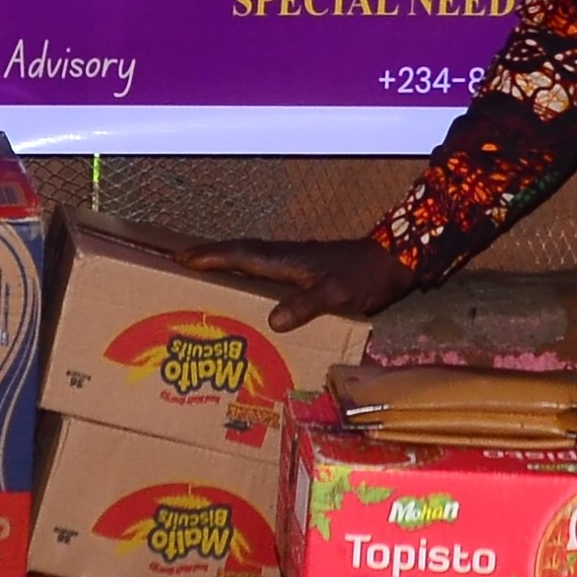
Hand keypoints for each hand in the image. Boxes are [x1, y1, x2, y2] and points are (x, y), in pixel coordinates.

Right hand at [176, 233, 419, 331]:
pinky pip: (269, 273)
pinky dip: (251, 278)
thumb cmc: (364, 277)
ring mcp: (297, 264)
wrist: (394, 263)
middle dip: (212, 258)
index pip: (241, 255)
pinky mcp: (307, 273)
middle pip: (241, 254)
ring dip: (229, 266)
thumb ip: (305, 305)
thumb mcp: (336, 294)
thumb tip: (273, 321)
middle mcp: (286, 258)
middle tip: (183, 266)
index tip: (182, 259)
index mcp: (286, 260)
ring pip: (254, 261)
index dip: (212, 257)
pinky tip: (251, 296)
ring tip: (206, 280)